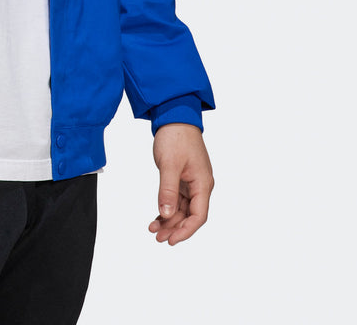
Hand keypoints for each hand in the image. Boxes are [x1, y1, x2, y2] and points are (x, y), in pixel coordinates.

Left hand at [148, 123, 213, 244]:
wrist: (174, 116)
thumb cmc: (176, 137)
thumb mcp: (169, 164)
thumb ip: (168, 190)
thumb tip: (166, 214)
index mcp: (202, 183)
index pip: (199, 216)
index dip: (185, 231)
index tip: (171, 240)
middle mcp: (200, 185)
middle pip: (190, 215)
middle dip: (175, 228)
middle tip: (158, 237)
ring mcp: (191, 181)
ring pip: (182, 208)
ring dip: (169, 220)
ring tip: (153, 229)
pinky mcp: (182, 177)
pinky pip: (177, 199)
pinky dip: (167, 208)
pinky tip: (156, 217)